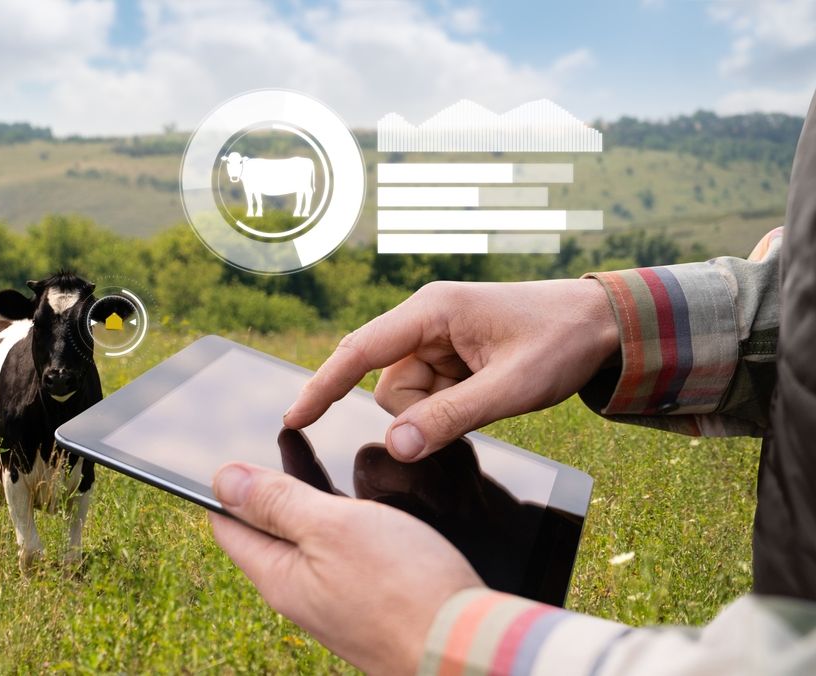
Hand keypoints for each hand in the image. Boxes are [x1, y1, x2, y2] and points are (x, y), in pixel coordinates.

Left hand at [208, 463, 482, 674]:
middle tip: (280, 446)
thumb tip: (222, 480)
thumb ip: (277, 502)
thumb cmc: (403, 587)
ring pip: (307, 542)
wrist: (466, 647)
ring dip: (307, 502)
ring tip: (315, 461)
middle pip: (267, 532)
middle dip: (269, 489)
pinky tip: (359, 507)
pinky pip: (340, 555)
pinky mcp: (368, 604)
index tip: (237, 452)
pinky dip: (339, 523)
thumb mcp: (331, 527)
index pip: (228, 525)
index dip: (228, 485)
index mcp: (279, 577)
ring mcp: (335, 602)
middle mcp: (300, 595)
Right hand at [284, 279, 618, 460]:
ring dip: (439, 409)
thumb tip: (395, 446)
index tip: (294, 418)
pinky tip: (488, 391)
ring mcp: (438, 337)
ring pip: (407, 395)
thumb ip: (450, 418)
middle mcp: (426, 319)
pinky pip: (430, 393)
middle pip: (386, 385)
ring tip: (490, 393)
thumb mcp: (510, 388)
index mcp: (432, 311)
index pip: (359, 351)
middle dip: (418, 411)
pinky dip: (451, 404)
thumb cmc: (560, 342)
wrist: (603, 324)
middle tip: (475, 405)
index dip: (323, 386)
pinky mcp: (451, 353)